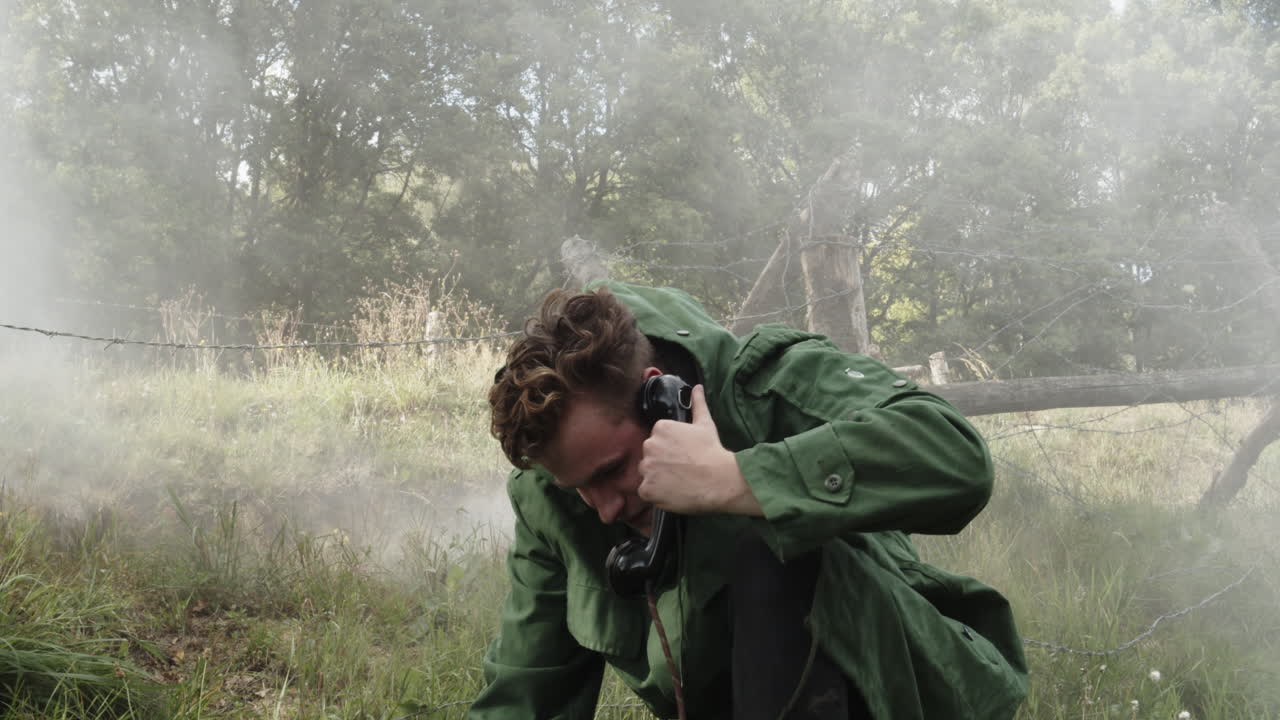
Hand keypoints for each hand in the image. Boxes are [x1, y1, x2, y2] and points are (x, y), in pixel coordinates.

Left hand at [637, 385, 762, 516]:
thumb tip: (697, 387)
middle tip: (681, 469)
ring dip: (658, 478)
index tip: (682, 455)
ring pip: (647, 473)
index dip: (669, 449)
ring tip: (678, 481)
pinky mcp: (647, 489)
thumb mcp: (705, 424)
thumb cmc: (712, 451)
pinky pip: (645, 492)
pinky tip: (673, 492)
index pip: (656, 440)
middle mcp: (649, 445)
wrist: (719, 480)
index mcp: (660, 428)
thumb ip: (697, 404)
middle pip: (650, 456)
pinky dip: (656, 494)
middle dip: (661, 463)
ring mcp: (647, 468)